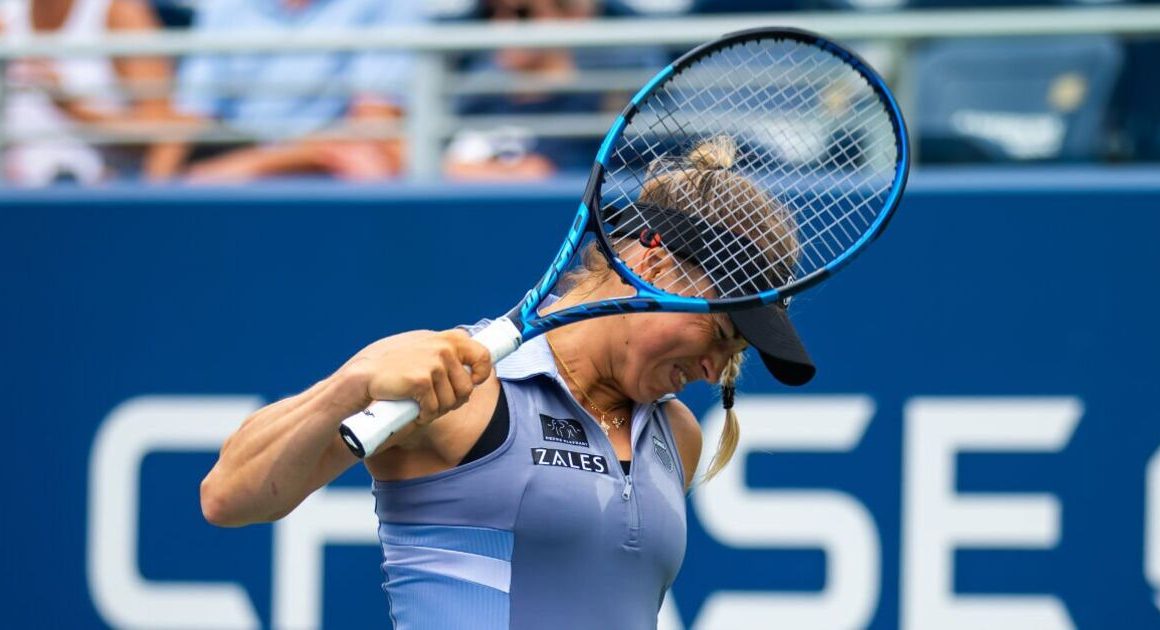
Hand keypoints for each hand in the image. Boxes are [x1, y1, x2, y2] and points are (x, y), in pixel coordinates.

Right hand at [347, 330, 493, 424]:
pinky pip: (434, 408)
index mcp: (447, 338)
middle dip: (453, 401)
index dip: (479, 374)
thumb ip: (442, 356)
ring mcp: (434, 362)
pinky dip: (424, 415)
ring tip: (419, 404)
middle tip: (434, 402)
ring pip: (452, 401)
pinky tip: (412, 410)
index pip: (482, 354)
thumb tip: (470, 376)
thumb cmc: (389, 369)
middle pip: (467, 387)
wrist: (360, 377)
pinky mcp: (423, 379)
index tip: (472, 383)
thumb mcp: (420, 351)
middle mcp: (444, 347)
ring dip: (437, 410)